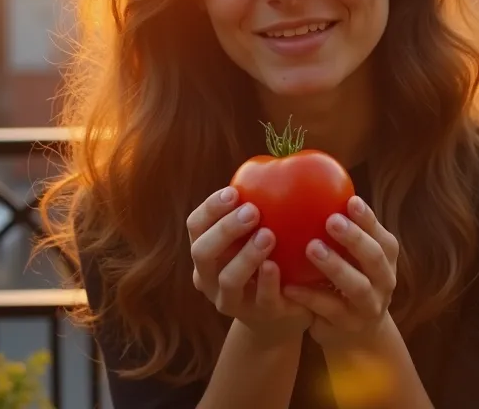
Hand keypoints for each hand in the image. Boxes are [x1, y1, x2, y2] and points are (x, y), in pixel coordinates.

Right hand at [187, 186, 312, 345]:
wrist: (283, 313)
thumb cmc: (269, 259)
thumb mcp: (258, 233)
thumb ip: (259, 209)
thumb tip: (278, 161)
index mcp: (206, 251)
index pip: (195, 226)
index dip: (210, 209)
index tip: (233, 193)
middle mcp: (209, 277)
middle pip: (202, 252)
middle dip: (225, 230)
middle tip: (252, 211)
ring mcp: (230, 301)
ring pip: (227, 280)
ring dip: (246, 256)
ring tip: (268, 235)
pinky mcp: (257, 317)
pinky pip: (259, 301)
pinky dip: (266, 283)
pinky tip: (277, 266)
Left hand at [282, 196, 398, 349]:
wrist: (354, 333)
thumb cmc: (345, 279)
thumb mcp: (350, 256)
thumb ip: (340, 230)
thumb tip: (313, 186)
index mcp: (386, 259)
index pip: (382, 237)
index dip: (369, 220)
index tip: (350, 201)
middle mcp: (384, 282)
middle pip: (375, 258)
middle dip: (355, 239)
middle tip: (331, 221)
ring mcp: (369, 307)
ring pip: (357, 286)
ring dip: (335, 266)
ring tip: (311, 248)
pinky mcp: (349, 326)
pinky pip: (330, 310)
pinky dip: (310, 296)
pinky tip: (289, 285)